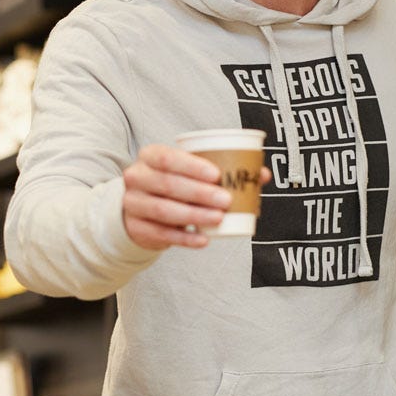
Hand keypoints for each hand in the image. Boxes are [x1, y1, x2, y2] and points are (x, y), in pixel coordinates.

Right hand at [122, 144, 270, 249]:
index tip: (217, 174)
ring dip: (193, 215)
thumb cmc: (175, 182)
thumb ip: (224, 169)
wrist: (142, 207)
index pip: (167, 158)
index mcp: (150, 155)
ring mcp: (133, 204)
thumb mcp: (191, 171)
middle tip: (225, 200)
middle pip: (167, 185)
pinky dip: (185, 238)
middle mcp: (136, 177)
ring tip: (218, 218)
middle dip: (198, 193)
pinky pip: (161, 234)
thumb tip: (262, 174)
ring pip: (163, 210)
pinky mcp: (137, 228)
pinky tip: (204, 239)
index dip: (191, 166)